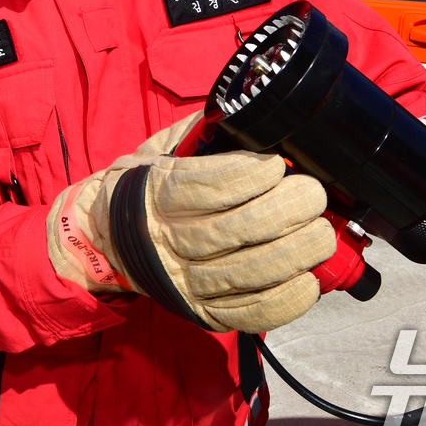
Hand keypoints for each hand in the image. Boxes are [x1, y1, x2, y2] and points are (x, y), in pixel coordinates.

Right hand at [48, 114, 334, 333]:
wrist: (105, 241)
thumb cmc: (145, 189)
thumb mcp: (159, 150)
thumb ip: (200, 132)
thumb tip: (247, 111)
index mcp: (155, 194)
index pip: (203, 187)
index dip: (246, 176)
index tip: (275, 165)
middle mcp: (166, 241)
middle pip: (232, 231)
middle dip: (283, 211)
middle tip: (312, 195)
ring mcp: (184, 282)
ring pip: (245, 272)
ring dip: (293, 253)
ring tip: (320, 232)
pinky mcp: (202, 312)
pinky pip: (247, 313)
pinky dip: (284, 301)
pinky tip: (308, 280)